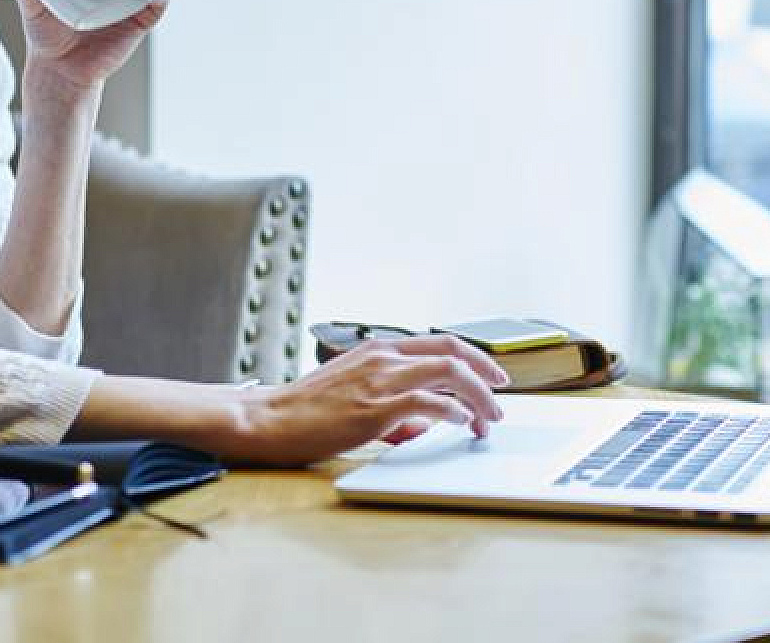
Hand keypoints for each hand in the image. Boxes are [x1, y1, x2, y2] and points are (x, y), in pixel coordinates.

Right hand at [230, 335, 511, 464]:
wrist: (268, 419)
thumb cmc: (303, 411)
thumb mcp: (352, 395)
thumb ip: (390, 406)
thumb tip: (419, 426)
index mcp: (378, 350)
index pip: (439, 343)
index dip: (473, 358)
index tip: (491, 377)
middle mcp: (383, 358)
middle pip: (453, 352)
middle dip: (487, 373)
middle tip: (501, 396)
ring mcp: (380, 381)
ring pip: (449, 374)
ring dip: (478, 398)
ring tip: (488, 420)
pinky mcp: (375, 409)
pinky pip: (429, 403)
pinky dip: (454, 412)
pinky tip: (462, 424)